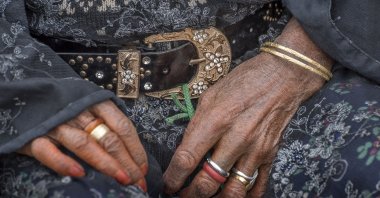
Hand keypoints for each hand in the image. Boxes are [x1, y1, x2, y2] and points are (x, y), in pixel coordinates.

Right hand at [18, 100, 147, 190]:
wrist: (24, 96)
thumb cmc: (65, 105)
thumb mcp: (90, 106)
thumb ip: (107, 122)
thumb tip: (131, 153)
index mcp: (96, 102)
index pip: (122, 126)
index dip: (136, 149)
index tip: (143, 168)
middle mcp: (78, 111)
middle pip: (108, 138)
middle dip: (126, 162)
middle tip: (138, 181)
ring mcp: (56, 123)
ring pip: (85, 144)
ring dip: (106, 164)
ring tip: (121, 179)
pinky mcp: (34, 136)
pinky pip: (49, 152)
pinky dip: (64, 163)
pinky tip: (80, 174)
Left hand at [163, 18, 332, 196]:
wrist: (284, 76)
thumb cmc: (246, 80)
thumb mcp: (211, 95)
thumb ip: (198, 123)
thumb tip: (187, 148)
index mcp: (216, 120)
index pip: (187, 159)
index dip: (173, 178)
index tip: (168, 184)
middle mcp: (236, 138)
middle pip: (208, 182)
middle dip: (190, 194)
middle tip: (182, 194)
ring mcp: (255, 149)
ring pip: (233, 191)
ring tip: (204, 197)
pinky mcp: (270, 154)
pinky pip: (257, 186)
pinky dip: (244, 196)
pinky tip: (232, 195)